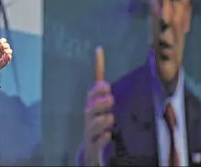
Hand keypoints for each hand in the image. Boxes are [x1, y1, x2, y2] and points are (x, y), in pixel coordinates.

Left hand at [0, 27, 12, 70]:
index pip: (4, 40)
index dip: (2, 41)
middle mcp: (2, 49)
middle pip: (7, 45)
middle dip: (5, 45)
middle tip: (1, 47)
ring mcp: (4, 54)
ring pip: (10, 51)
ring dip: (8, 50)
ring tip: (4, 52)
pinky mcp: (6, 60)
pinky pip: (10, 57)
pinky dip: (8, 56)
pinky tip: (5, 56)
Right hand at [83, 46, 113, 165]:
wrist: (90, 148)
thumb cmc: (96, 121)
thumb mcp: (99, 104)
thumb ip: (101, 85)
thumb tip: (99, 52)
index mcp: (90, 106)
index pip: (90, 95)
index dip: (97, 90)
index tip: (107, 86)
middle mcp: (88, 118)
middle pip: (90, 108)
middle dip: (100, 103)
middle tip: (111, 100)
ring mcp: (89, 131)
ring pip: (93, 125)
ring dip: (102, 120)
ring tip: (110, 118)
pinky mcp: (93, 145)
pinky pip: (96, 142)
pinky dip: (102, 139)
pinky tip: (108, 135)